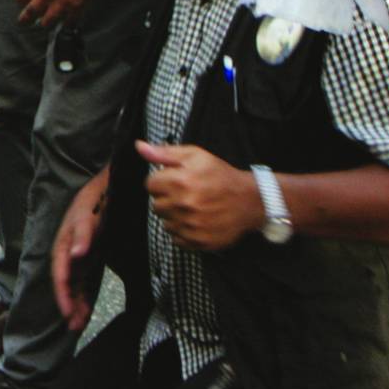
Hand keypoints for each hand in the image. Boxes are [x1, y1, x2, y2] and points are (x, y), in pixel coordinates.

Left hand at [14, 0, 106, 26]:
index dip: (20, 0)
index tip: (22, 1)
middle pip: (30, 13)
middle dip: (26, 19)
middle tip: (25, 22)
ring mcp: (62, 1)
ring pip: (48, 22)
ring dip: (45, 22)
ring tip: (45, 22)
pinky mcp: (78, 5)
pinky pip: (68, 22)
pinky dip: (66, 23)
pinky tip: (65, 21)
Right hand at [52, 168, 109, 329]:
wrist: (108, 188)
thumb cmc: (94, 200)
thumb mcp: (87, 214)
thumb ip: (83, 234)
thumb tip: (76, 255)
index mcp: (63, 243)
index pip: (60, 273)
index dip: (62, 293)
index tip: (67, 311)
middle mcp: (68, 253)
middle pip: (65, 283)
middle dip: (68, 304)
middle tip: (73, 326)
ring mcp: (79, 257)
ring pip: (74, 285)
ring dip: (76, 304)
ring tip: (79, 325)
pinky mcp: (89, 258)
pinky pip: (84, 281)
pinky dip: (85, 296)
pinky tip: (86, 311)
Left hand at [137, 141, 263, 251]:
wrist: (250, 200)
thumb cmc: (220, 175)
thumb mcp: (195, 156)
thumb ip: (164, 153)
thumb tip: (139, 147)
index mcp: (181, 182)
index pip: (150, 185)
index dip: (161, 181)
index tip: (175, 181)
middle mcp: (185, 205)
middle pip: (155, 205)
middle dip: (166, 198)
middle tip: (185, 194)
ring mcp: (192, 225)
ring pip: (165, 223)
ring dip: (174, 216)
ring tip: (193, 207)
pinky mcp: (199, 241)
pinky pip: (176, 239)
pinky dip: (183, 231)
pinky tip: (196, 220)